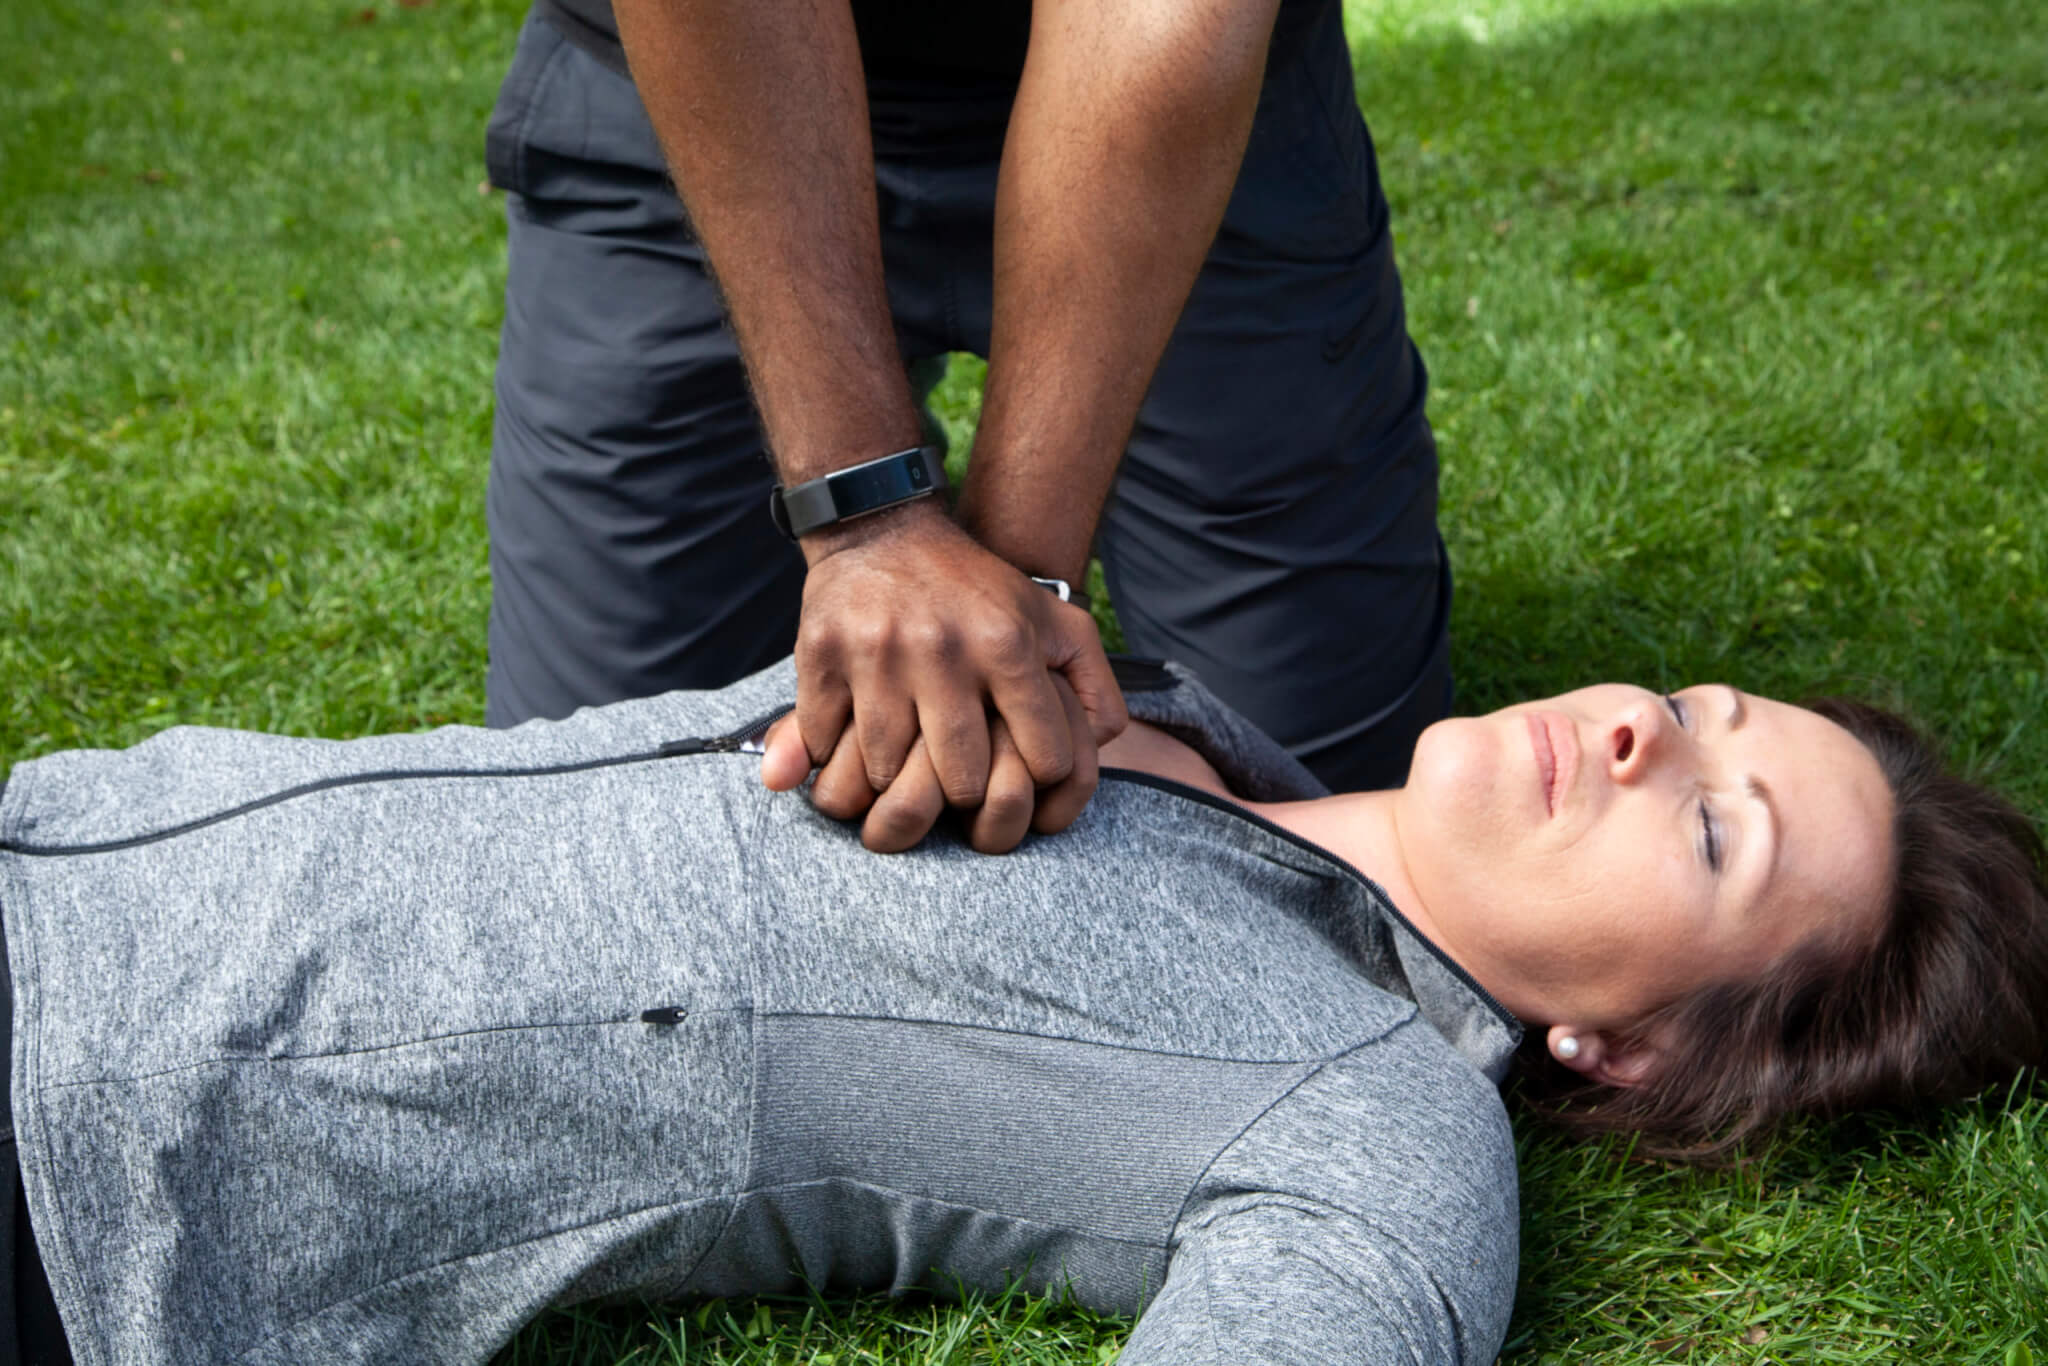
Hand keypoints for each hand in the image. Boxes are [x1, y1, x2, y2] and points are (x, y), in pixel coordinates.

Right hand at [763, 504, 1125, 850]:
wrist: (883, 529)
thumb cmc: (978, 592)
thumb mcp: (1055, 621)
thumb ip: (1096, 686)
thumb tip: (1103, 747)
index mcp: (1007, 644)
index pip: (1042, 760)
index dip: (1036, 781)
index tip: (1019, 774)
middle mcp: (944, 649)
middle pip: (962, 781)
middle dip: (962, 794)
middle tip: (954, 785)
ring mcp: (877, 653)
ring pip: (887, 771)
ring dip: (892, 782)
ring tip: (901, 770)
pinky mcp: (820, 654)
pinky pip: (825, 742)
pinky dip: (832, 759)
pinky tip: (849, 748)